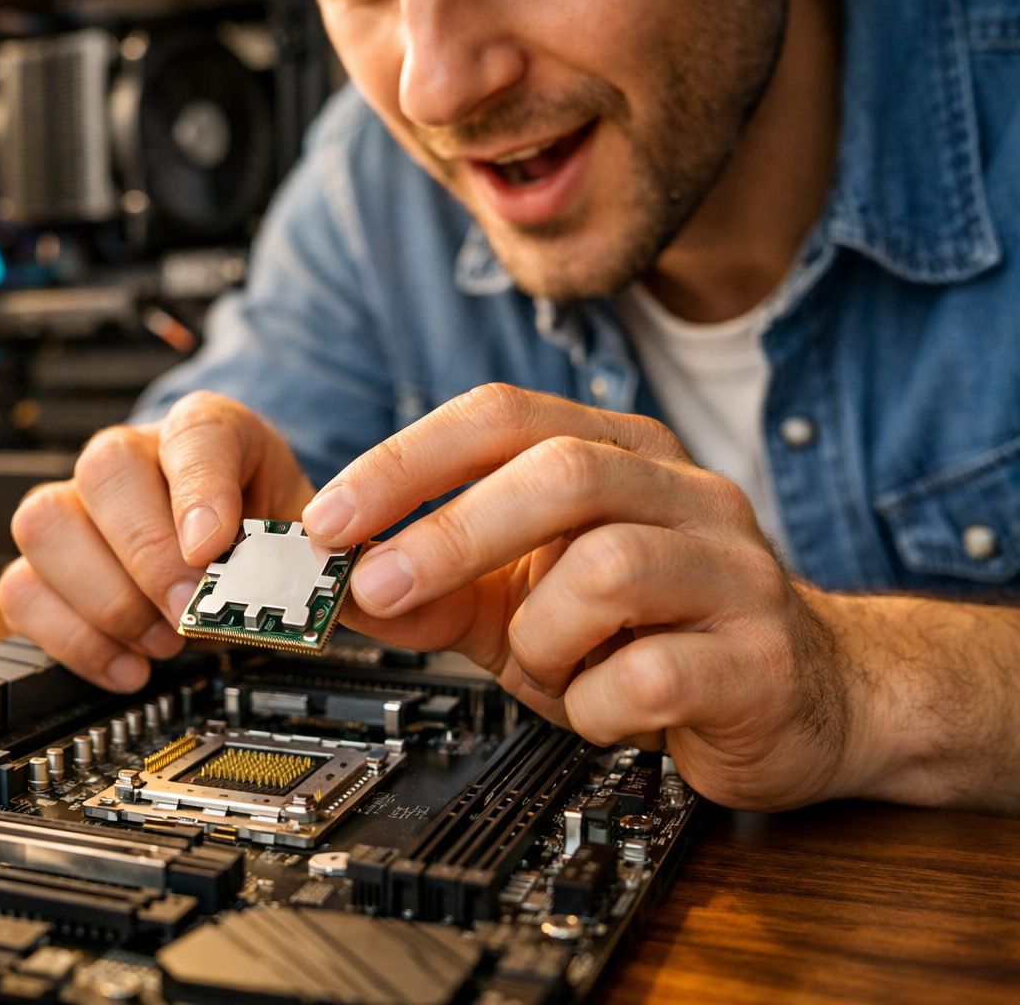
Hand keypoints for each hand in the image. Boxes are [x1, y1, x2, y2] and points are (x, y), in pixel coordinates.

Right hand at [0, 392, 313, 692]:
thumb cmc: (263, 524)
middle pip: (105, 467)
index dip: (199, 489)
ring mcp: (82, 504)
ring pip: (45, 522)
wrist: (231, 536)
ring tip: (162, 639)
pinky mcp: (49, 561)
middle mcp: (136, 457)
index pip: (194, 434)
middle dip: (149, 554)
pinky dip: (72, 638)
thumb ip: (336, 556)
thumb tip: (356, 591)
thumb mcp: (314, 529)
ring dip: (104, 596)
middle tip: (191, 612)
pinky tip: (129, 663)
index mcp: (208, 431)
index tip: (215, 546)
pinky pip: (22, 590)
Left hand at [301, 383, 857, 810]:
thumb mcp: (524, 603)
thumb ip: (436, 588)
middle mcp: (683, 494)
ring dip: (541, 637)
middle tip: (378, 587)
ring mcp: (733, 571)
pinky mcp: (759, 659)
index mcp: (619, 454)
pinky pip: (651, 675)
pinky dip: (595, 705)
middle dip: (451, 532)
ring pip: (608, 569)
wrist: (799, 696)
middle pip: (561, 473)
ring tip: (546, 668)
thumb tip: (336, 585)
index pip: (502, 416)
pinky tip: (602, 710)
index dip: (404, 461)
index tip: (328, 517)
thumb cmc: (649, 635)